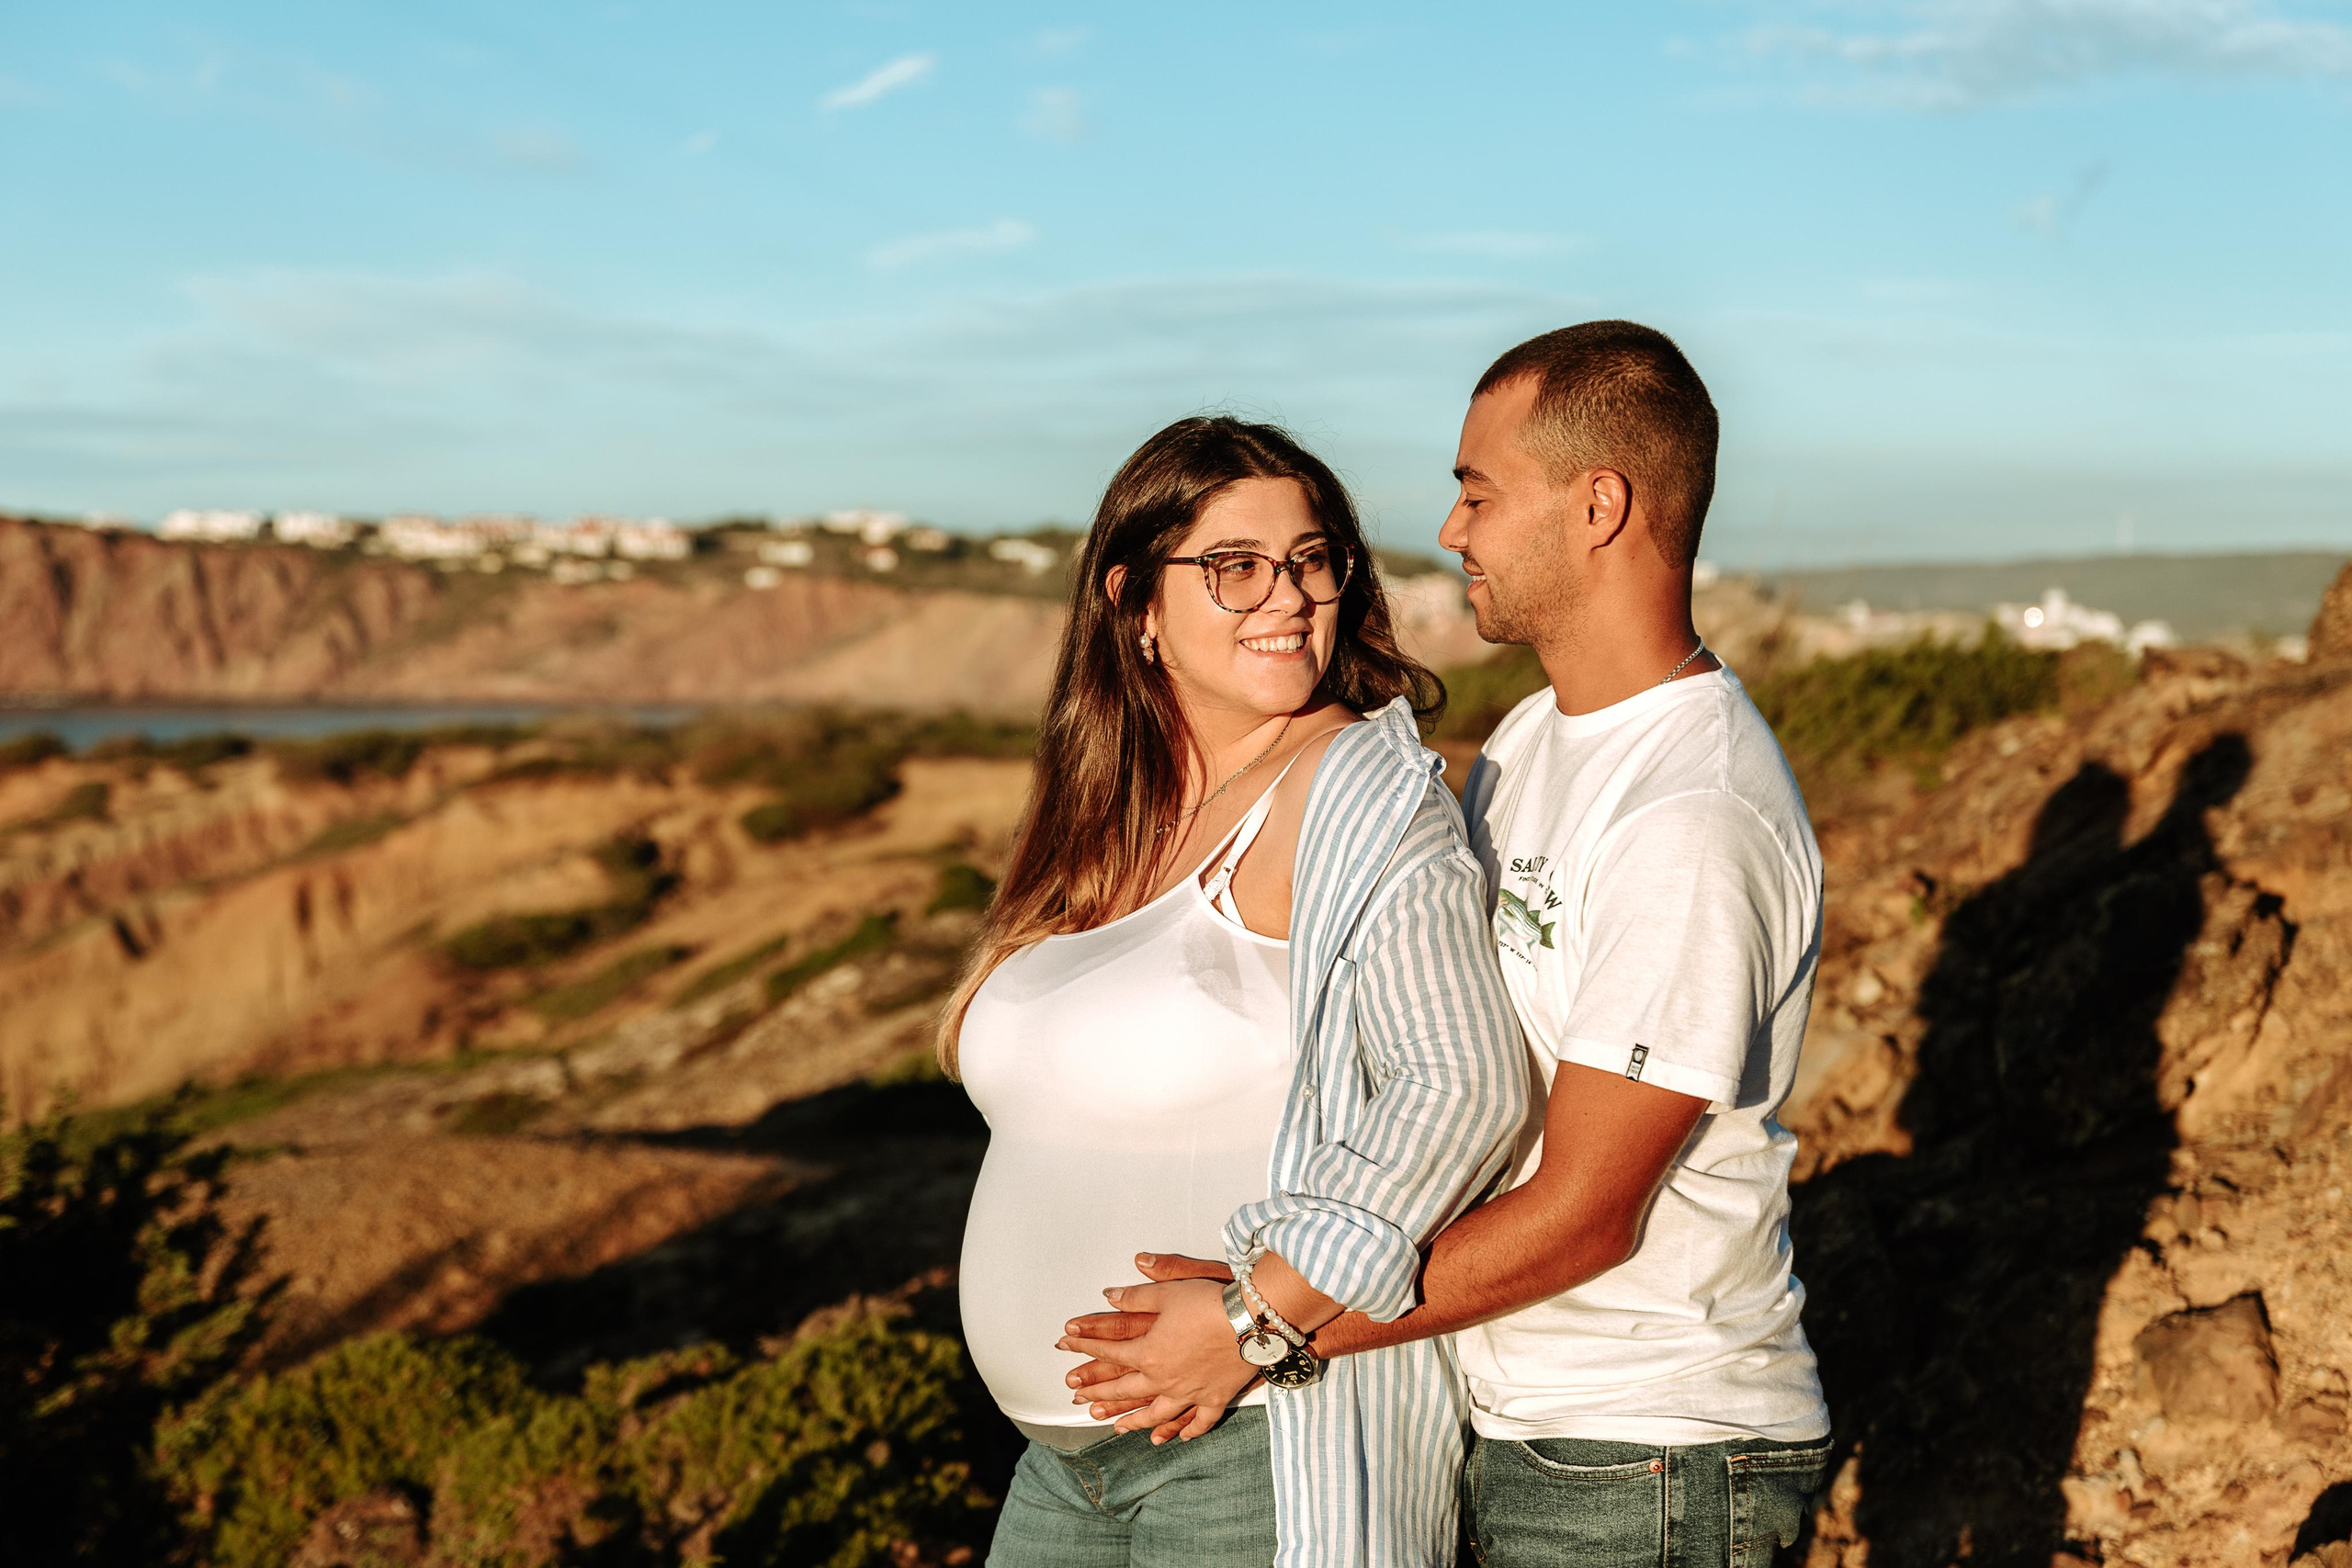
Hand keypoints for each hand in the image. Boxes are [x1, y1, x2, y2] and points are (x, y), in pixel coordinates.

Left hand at [1058, 1272, 1254, 1441]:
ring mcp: (1189, 1394)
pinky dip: (1187, 1430)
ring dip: (1135, 1422)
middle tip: (1079, 1399)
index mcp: (1148, 1353)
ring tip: (1117, 1428)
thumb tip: (1107, 1296)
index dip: (1086, 1347)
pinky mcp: (1215, 1399)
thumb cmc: (1208, 1302)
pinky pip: (1199, 1422)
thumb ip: (1136, 1297)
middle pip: (1125, 1390)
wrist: (1251, 1321)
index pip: (1109, 1352)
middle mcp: (1164, 1380)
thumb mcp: (1168, 1293)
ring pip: (1157, 1414)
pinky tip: (1179, 1438)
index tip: (1066, 1346)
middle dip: (1098, 1394)